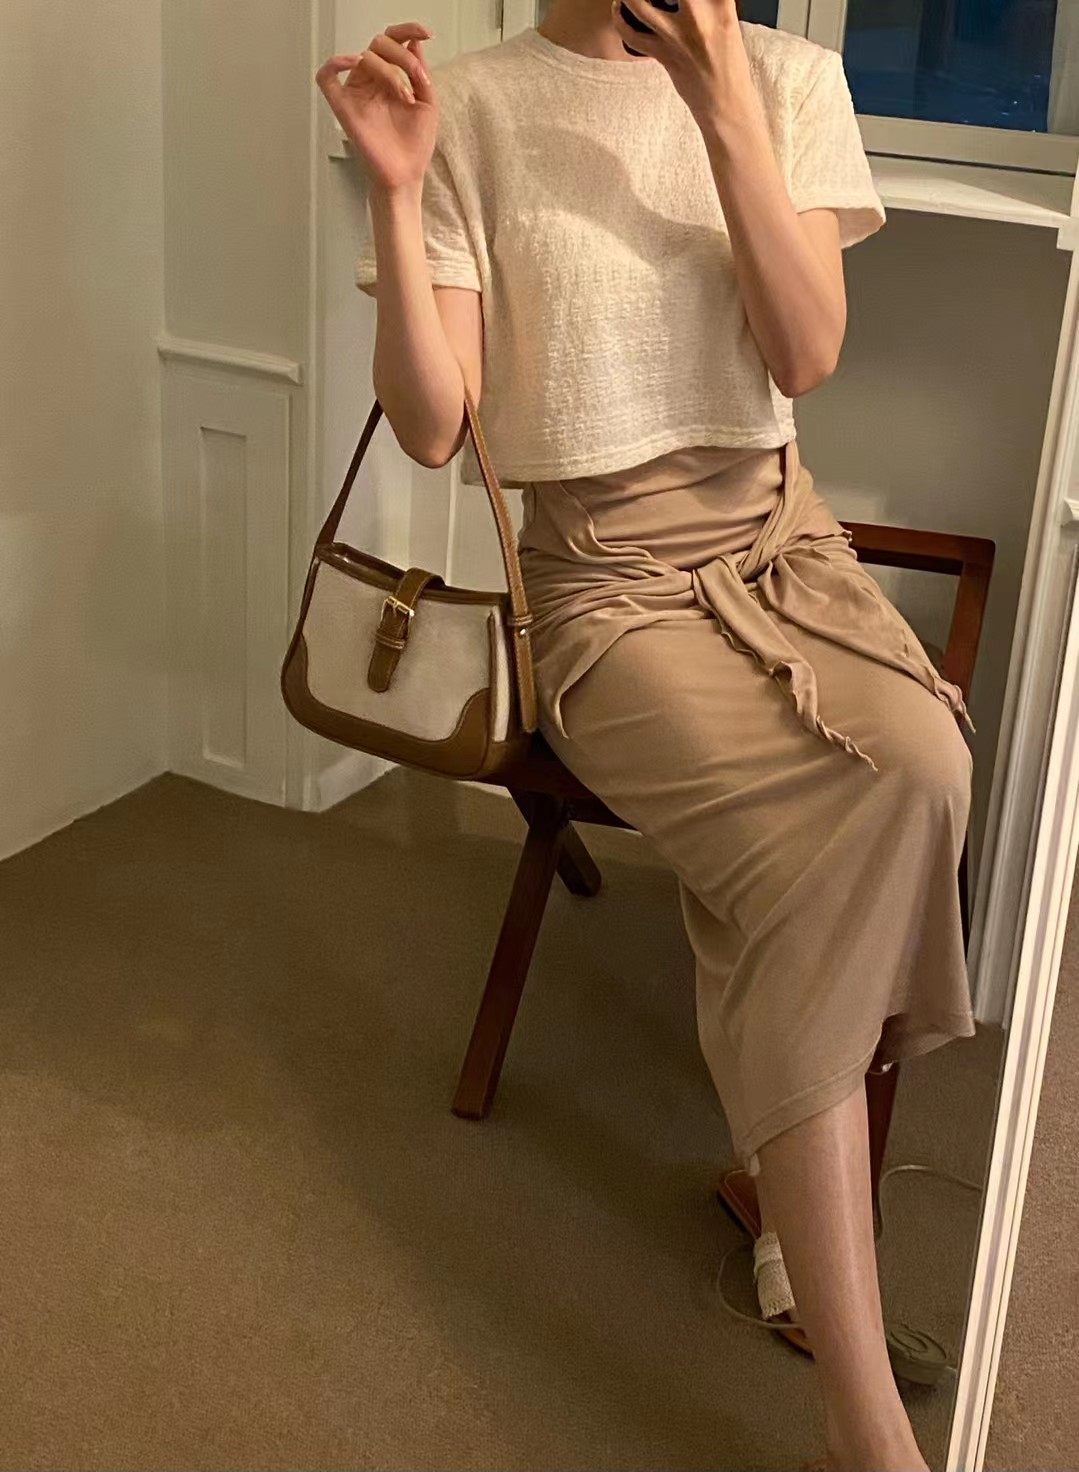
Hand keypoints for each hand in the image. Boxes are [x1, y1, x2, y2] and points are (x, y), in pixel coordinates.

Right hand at [315, 24, 437, 193]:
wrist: (406, 175)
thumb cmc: (414, 146)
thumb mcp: (428, 102)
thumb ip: (419, 71)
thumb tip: (414, 42)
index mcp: (391, 78)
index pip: (392, 42)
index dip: (407, 31)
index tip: (426, 33)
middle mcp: (372, 82)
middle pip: (379, 44)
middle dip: (402, 57)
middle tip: (416, 79)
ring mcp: (357, 93)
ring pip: (364, 57)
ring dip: (390, 72)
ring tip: (405, 96)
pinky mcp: (343, 107)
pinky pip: (326, 76)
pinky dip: (335, 63)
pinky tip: (352, 62)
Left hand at [610, 0, 745, 120]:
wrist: (726, 102)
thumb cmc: (729, 61)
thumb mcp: (726, 19)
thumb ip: (706, 2)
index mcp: (721, 3)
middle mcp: (699, 15)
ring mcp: (678, 36)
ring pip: (638, 4)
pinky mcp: (663, 55)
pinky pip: (632, 35)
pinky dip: (619, 20)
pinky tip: (619, 8)